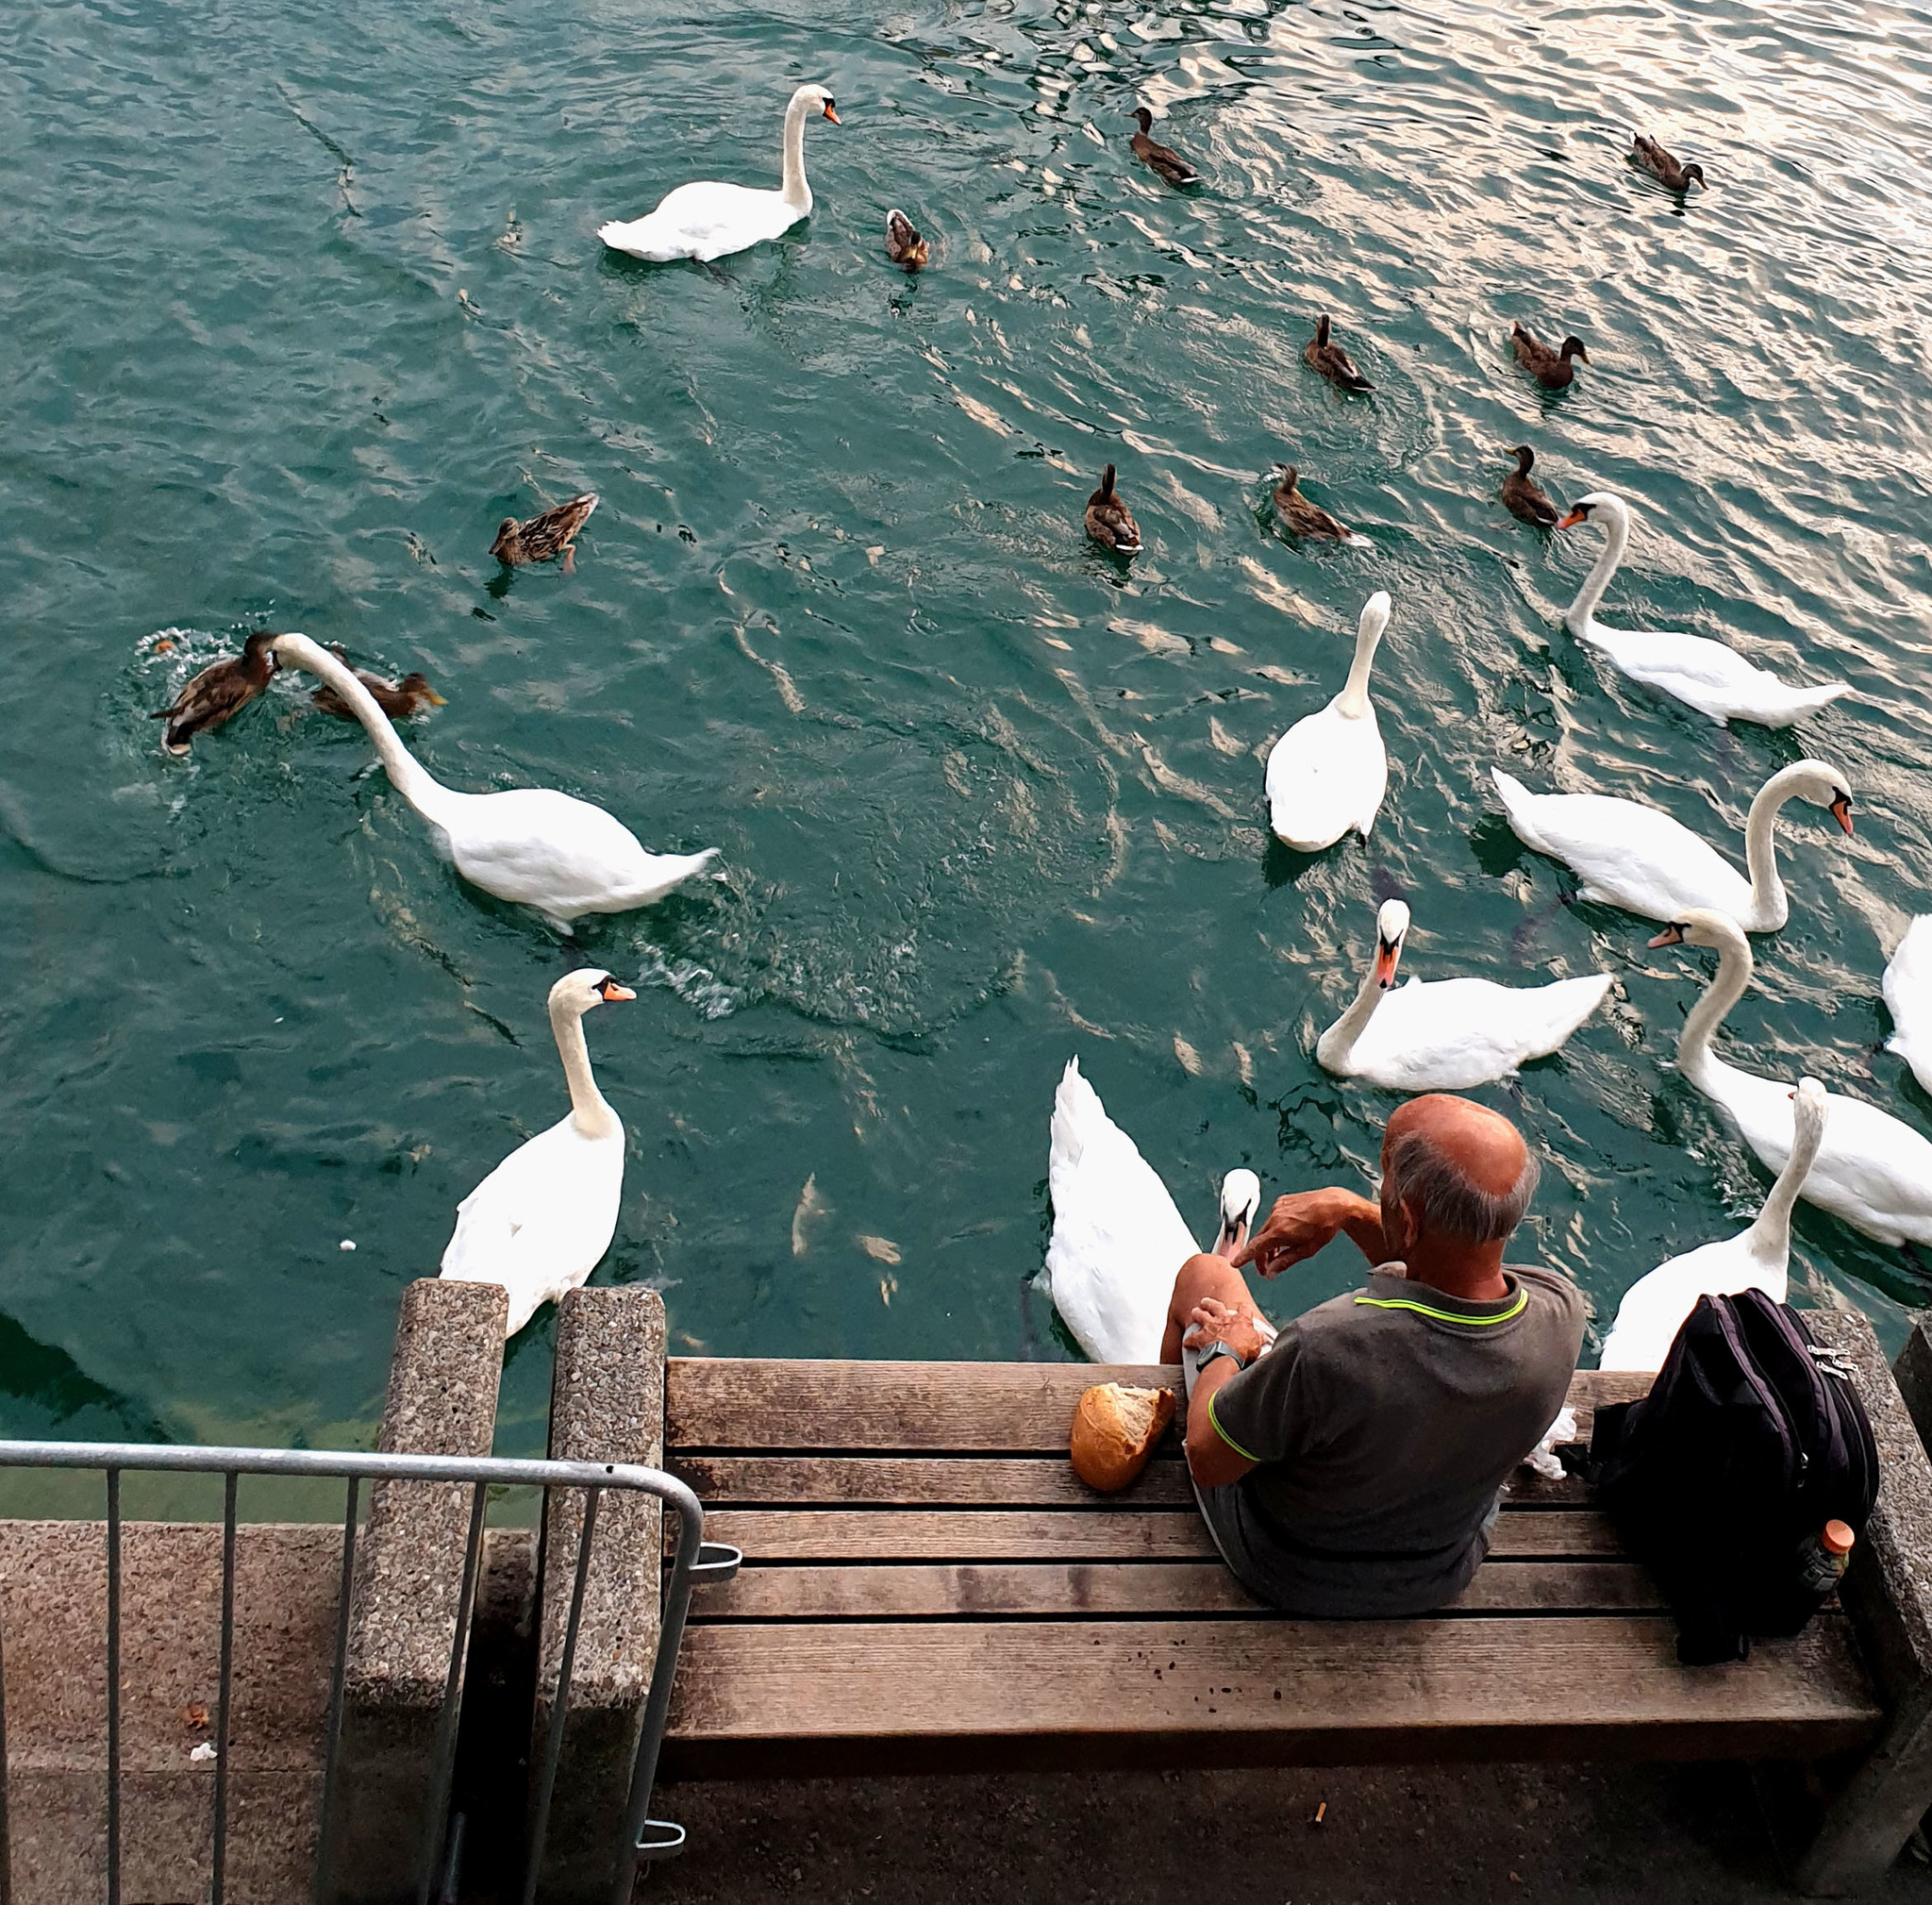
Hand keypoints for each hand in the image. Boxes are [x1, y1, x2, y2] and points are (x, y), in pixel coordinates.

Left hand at [1182, 1296, 1268, 1365]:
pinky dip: (1189, 1340)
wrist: (1227, 1357)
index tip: (1243, 1309)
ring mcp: (1210, 1326)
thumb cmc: (1243, 1351)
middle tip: (1206, 1301)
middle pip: (1215, 1306)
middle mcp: (1223, 1319)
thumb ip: (1258, 1338)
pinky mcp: (1201, 1337)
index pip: (1244, 1309)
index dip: (1244, 1309)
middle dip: (1211, 1303)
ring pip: (1200, 1315)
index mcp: (1240, 1320)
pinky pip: (1192, 1338)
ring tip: (1195, 1311)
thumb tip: (1262, 1337)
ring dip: (1197, 1313)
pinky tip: (1186, 1342)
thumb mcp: (1256, 1344)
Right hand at [1235, 1188, 1357, 1277]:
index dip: (1244, 1257)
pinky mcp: (1281, 1201)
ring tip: (1277, 1255)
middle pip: (1259, 1240)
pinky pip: (1272, 1219)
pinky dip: (1274, 1230)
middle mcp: (1276, 1217)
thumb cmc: (1325, 1227)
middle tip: (1266, 1270)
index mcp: (1280, 1231)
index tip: (1235, 1263)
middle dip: (1261, 1256)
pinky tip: (1285, 1236)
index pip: (1256, 1247)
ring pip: (1265, 1230)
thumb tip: (1271, 1272)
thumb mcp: (1307, 1250)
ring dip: (1268, 1243)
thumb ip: (1286, 1262)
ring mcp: (1278, 1208)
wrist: (1334, 1204)